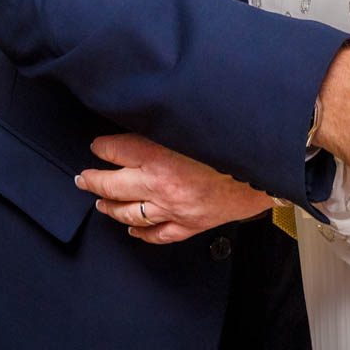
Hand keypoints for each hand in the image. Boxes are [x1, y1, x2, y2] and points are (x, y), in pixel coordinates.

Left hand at [76, 134, 273, 244]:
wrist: (266, 168)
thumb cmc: (232, 142)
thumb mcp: (192, 124)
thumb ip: (165, 123)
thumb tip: (147, 116)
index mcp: (159, 154)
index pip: (116, 150)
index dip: (102, 147)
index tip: (96, 145)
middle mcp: (160, 184)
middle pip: (113, 185)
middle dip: (93, 180)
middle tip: (83, 178)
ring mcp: (174, 208)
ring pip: (130, 213)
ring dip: (111, 207)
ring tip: (100, 202)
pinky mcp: (190, 224)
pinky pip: (159, 234)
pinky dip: (143, 233)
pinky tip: (133, 230)